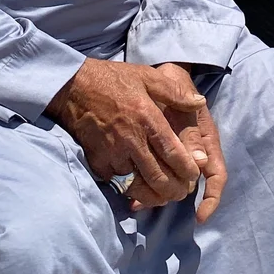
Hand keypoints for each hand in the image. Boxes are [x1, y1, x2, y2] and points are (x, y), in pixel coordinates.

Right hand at [48, 58, 205, 210]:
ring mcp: (113, 154)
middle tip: (183, 191)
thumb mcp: (147, 77)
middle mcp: (132, 141)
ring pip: (139, 185)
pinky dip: (131, 189)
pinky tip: (140, 189)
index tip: (194, 175)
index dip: (187, 170)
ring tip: (165, 196)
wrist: (73, 87)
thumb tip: (200, 102)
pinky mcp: (97, 162)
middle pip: (159, 177)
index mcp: (148, 119)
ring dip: (155, 195)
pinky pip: (118, 182)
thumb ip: (175, 92)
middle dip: (175, 190)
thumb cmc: (113, 80)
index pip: (173, 154)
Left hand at [149, 63, 226, 221]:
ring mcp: (177, 154)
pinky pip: (154, 178)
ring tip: (136, 202)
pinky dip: (143, 190)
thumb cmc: (173, 84)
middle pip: (189, 186)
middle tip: (154, 203)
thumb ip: (192, 130)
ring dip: (155, 197)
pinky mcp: (159, 154)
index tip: (201, 215)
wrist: (159, 73)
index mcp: (206, 141)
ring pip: (170, 186)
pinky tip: (130, 197)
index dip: (211, 198)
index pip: (216, 175)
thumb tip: (200, 161)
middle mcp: (194, 152)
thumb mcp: (182, 100)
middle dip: (172, 197)